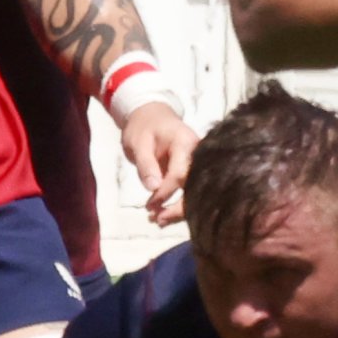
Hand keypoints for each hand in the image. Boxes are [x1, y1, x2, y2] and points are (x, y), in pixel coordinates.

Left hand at [117, 100, 194, 225]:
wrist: (151, 116)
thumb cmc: (143, 127)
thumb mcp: (139, 143)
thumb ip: (146, 164)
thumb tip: (154, 188)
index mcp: (186, 143)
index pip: (180, 173)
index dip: (166, 192)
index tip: (151, 205)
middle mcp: (198, 155)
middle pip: (194, 187)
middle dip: (178, 208)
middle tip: (157, 220)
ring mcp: (197, 165)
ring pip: (194, 192)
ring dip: (177, 210)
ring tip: (157, 221)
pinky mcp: (192, 173)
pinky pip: (189, 191)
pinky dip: (176, 205)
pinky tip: (162, 216)